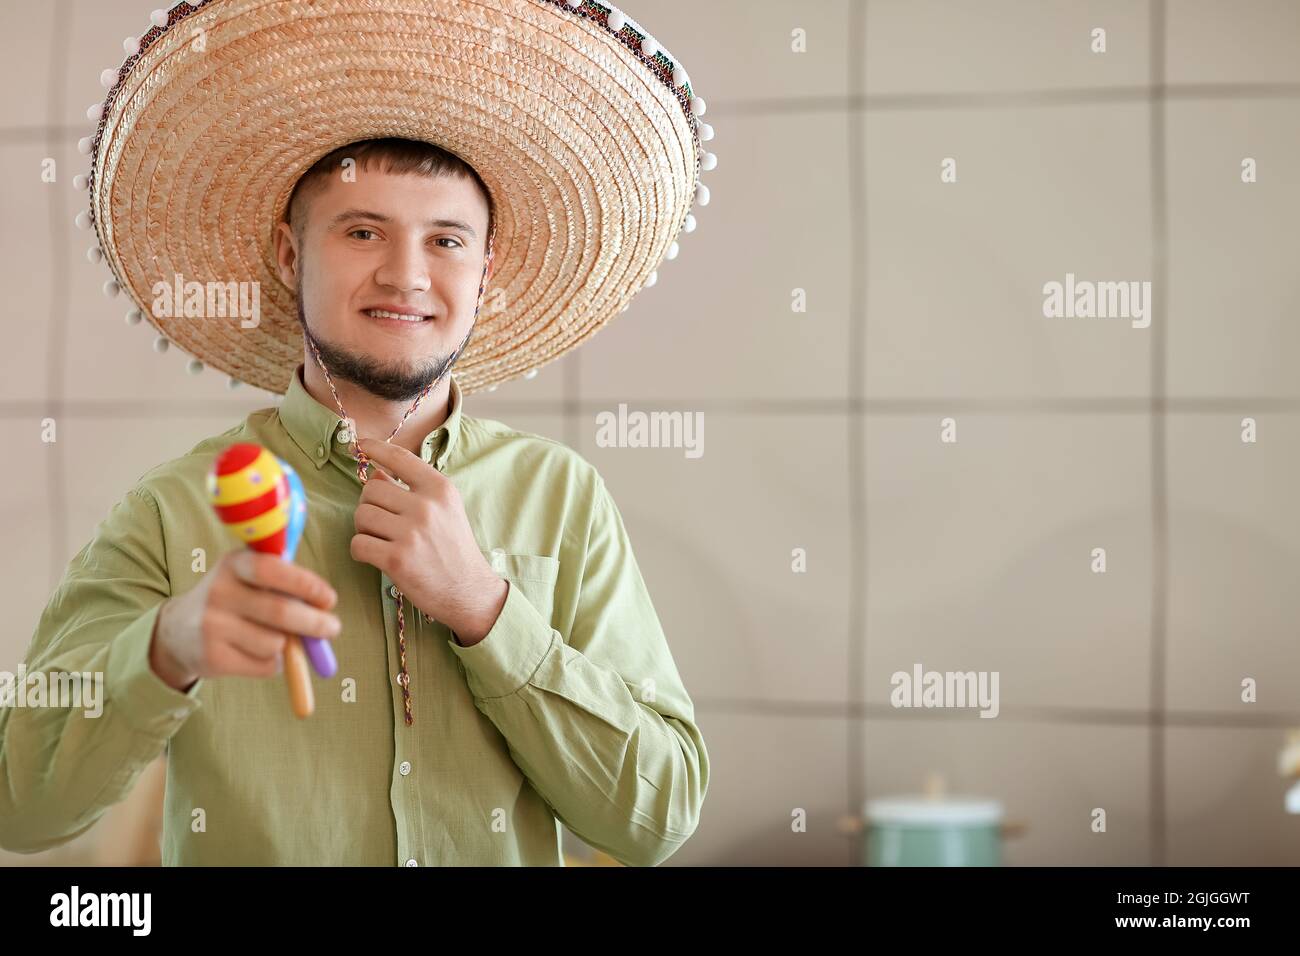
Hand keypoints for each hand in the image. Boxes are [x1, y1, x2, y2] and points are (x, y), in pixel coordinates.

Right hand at [150, 550, 341, 691]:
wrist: (178, 631)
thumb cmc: (233, 600)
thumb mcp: (249, 579)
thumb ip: (286, 585)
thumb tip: (325, 610)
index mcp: (233, 564)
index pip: (273, 569)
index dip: (306, 584)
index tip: (329, 599)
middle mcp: (218, 591)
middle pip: (280, 611)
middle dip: (315, 623)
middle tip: (333, 628)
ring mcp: (212, 626)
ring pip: (275, 643)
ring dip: (288, 645)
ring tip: (274, 638)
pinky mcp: (212, 658)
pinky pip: (264, 665)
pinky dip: (275, 663)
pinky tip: (256, 653)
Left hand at [350, 437, 506, 643]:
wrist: (469, 591)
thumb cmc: (454, 549)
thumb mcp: (445, 511)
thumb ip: (414, 490)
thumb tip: (376, 474)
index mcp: (440, 489)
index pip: (401, 458)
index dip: (376, 448)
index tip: (361, 445)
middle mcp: (427, 506)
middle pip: (371, 490)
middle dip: (369, 506)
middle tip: (383, 524)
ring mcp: (411, 533)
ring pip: (361, 515)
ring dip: (364, 529)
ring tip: (382, 541)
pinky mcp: (397, 559)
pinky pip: (358, 543)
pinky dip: (361, 551)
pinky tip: (376, 557)